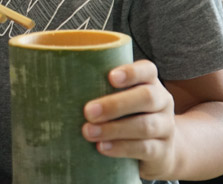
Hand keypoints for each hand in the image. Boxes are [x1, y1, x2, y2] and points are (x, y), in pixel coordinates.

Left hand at [82, 60, 177, 179]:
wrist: (160, 151)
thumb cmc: (129, 116)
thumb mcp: (121, 99)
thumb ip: (100, 89)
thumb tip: (56, 82)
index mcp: (151, 83)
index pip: (147, 70)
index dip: (131, 72)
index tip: (110, 77)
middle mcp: (163, 102)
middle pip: (146, 98)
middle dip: (116, 104)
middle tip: (88, 111)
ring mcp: (166, 127)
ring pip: (145, 125)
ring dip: (114, 129)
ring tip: (88, 132)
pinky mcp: (162, 151)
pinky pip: (144, 148)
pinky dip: (121, 148)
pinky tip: (102, 147)